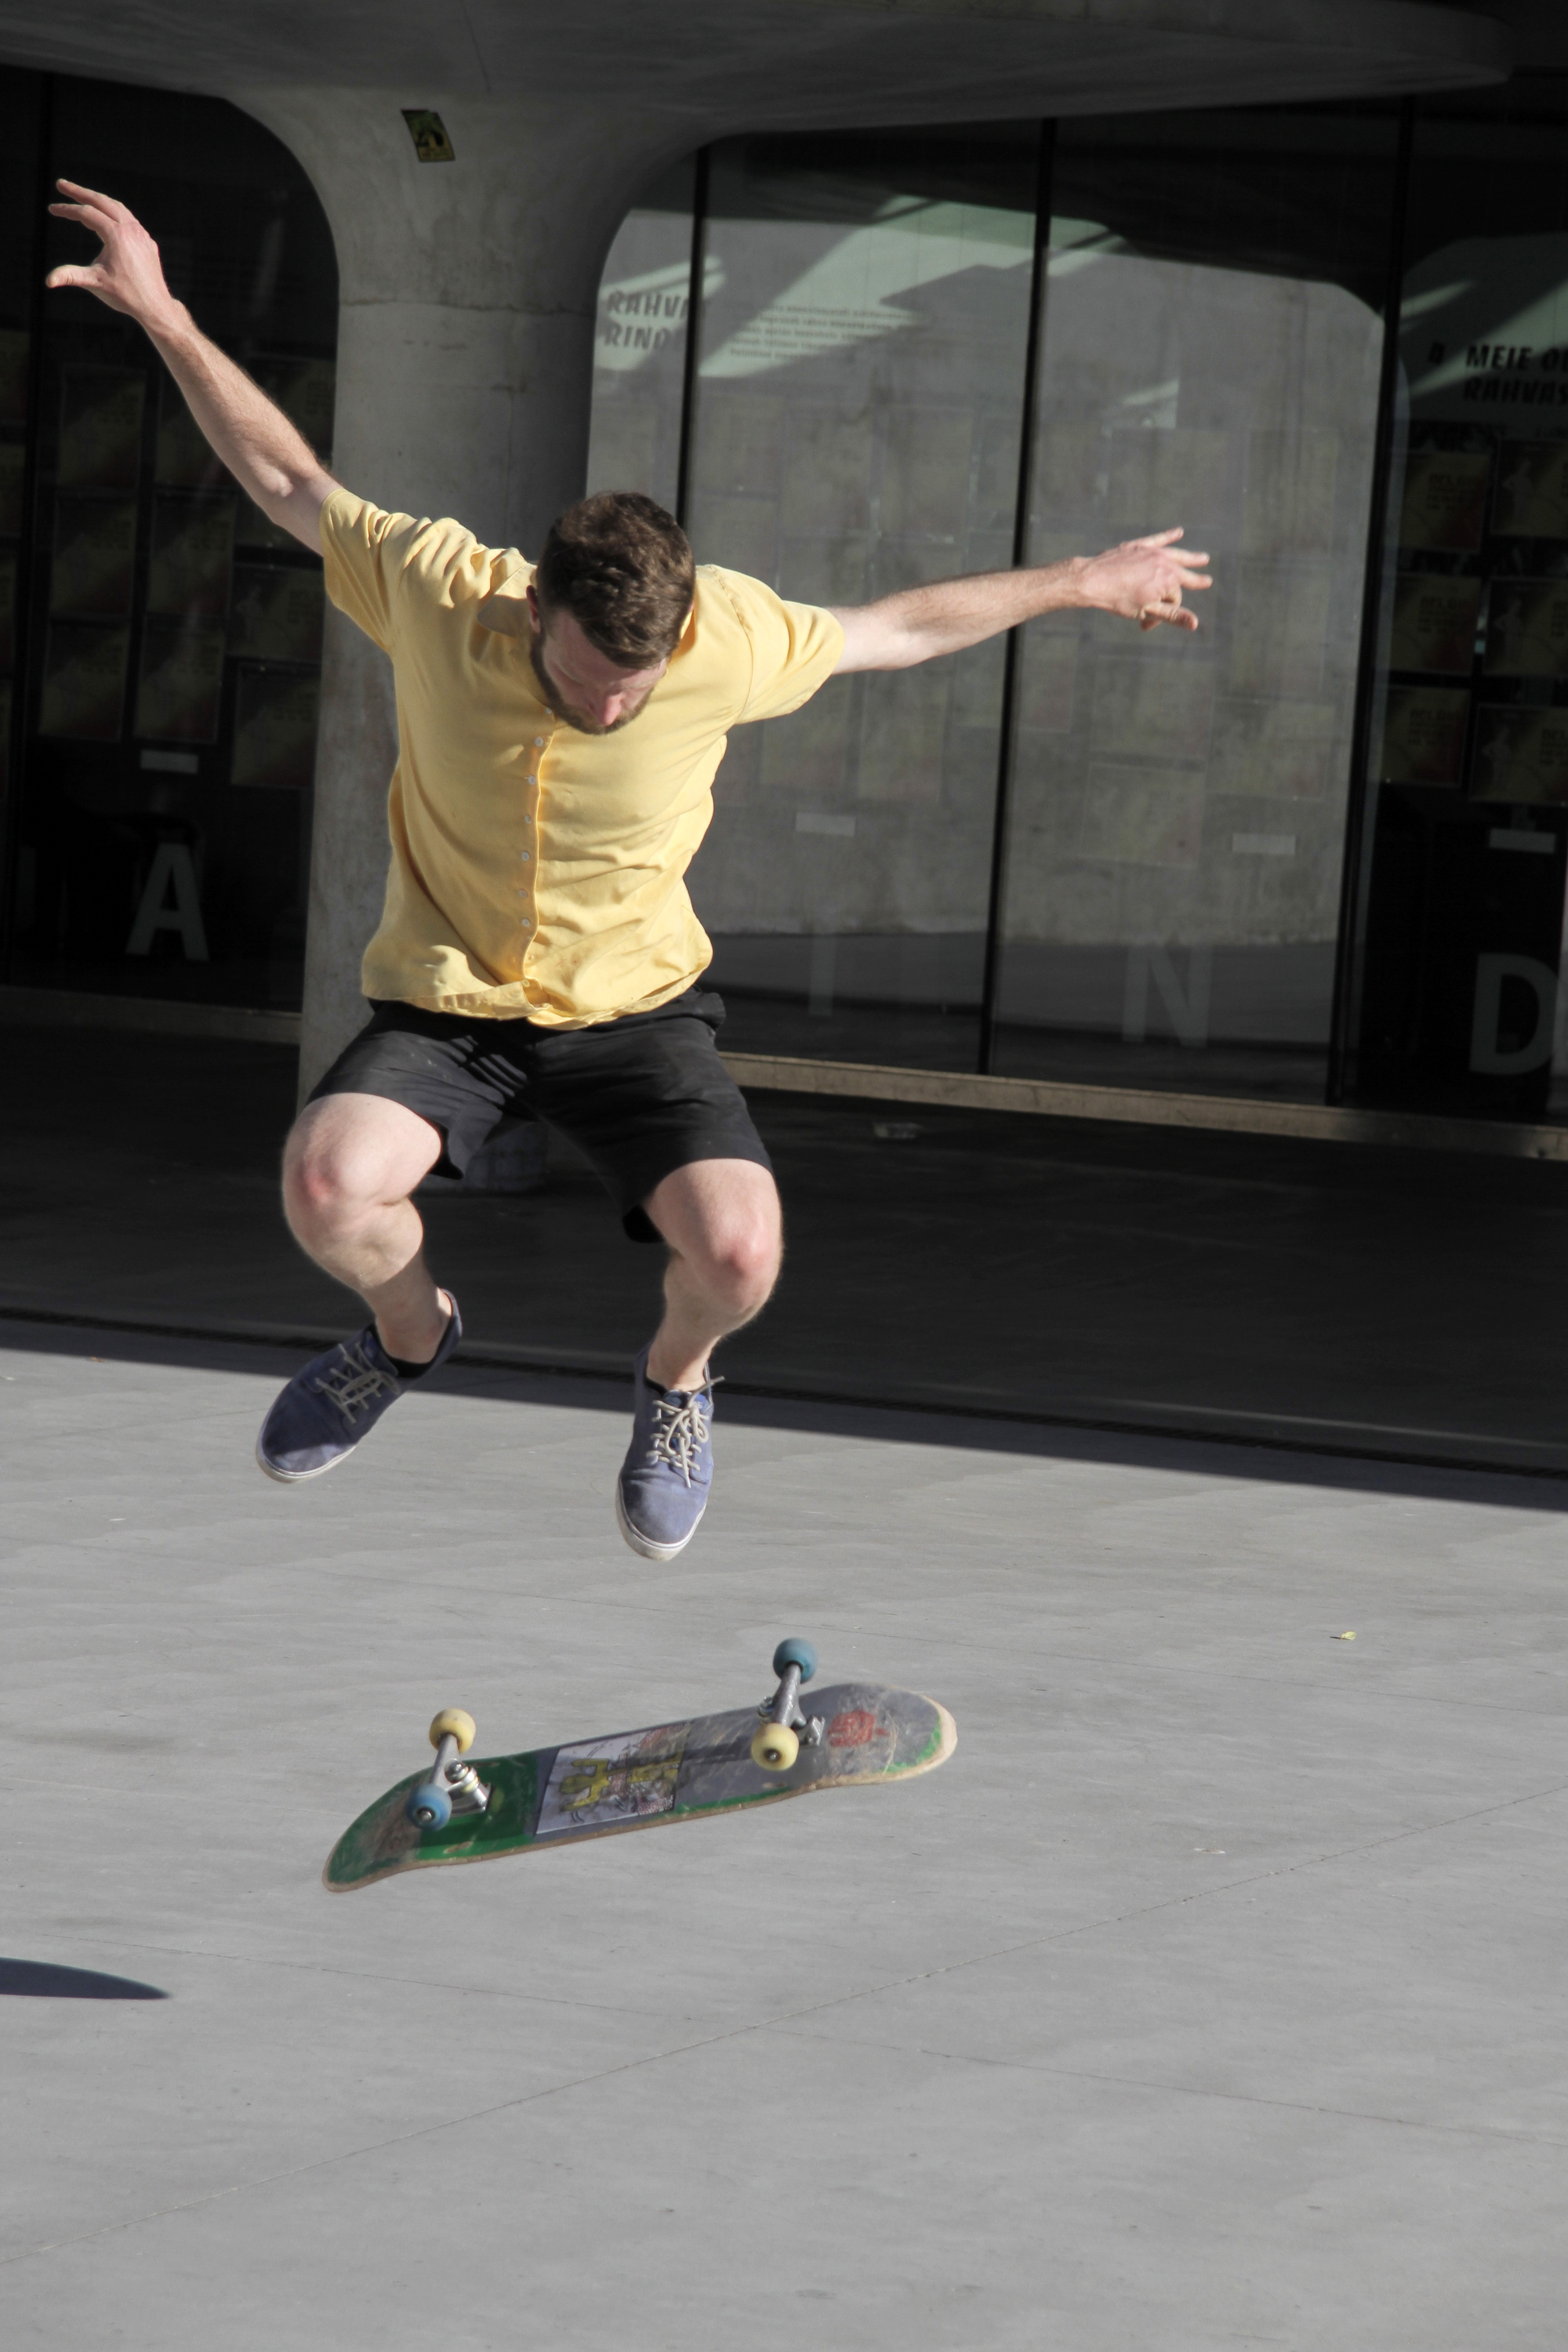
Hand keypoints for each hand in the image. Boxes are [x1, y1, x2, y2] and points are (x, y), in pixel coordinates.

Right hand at [45, 180, 181, 330]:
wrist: (155, 307)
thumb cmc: (125, 296)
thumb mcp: (95, 283)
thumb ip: (71, 276)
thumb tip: (48, 281)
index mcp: (117, 235)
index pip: (86, 213)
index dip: (67, 210)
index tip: (52, 209)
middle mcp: (131, 229)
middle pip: (101, 201)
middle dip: (79, 192)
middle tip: (61, 185)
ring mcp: (142, 234)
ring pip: (117, 207)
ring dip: (97, 199)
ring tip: (81, 196)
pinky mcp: (147, 241)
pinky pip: (129, 219)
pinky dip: (113, 212)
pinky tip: (106, 215)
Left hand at [1076, 527, 1211, 632]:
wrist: (1093, 580)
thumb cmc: (1118, 599)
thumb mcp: (1147, 611)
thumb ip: (1173, 616)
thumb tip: (1195, 624)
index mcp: (1168, 581)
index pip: (1173, 600)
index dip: (1161, 614)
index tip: (1146, 624)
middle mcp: (1164, 563)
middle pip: (1181, 575)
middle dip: (1194, 580)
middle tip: (1207, 581)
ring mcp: (1152, 552)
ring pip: (1176, 555)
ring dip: (1189, 557)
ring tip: (1202, 558)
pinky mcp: (1138, 546)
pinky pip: (1158, 539)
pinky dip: (1168, 536)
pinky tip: (1178, 532)